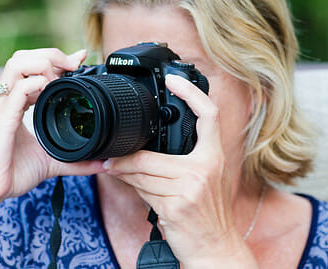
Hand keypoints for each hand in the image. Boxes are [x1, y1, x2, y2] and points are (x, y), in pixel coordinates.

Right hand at [0, 48, 105, 204]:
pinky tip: (49, 93)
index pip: (29, 66)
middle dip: (51, 55)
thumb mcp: (50, 161)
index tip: (80, 59)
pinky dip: (37, 84)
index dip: (55, 58)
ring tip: (59, 80)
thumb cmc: (11, 173)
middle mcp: (2, 97)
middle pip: (23, 56)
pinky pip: (18, 89)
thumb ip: (76, 160)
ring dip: (43, 65)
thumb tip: (103, 163)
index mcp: (11, 101)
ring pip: (17, 63)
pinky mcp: (0, 116)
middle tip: (75, 66)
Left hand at [104, 74, 257, 267]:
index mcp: (215, 156)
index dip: (191, 93)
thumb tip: (145, 147)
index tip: (172, 80)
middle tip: (113, 158)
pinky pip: (144, 190)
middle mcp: (206, 168)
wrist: (215, 247)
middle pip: (153, 153)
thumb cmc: (208, 214)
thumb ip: (185, 160)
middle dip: (128, 159)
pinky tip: (133, 189)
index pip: (209, 115)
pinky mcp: (176, 205)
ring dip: (126, 174)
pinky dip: (133, 189)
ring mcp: (191, 187)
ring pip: (144, 172)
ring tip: (119, 173)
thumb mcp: (205, 180)